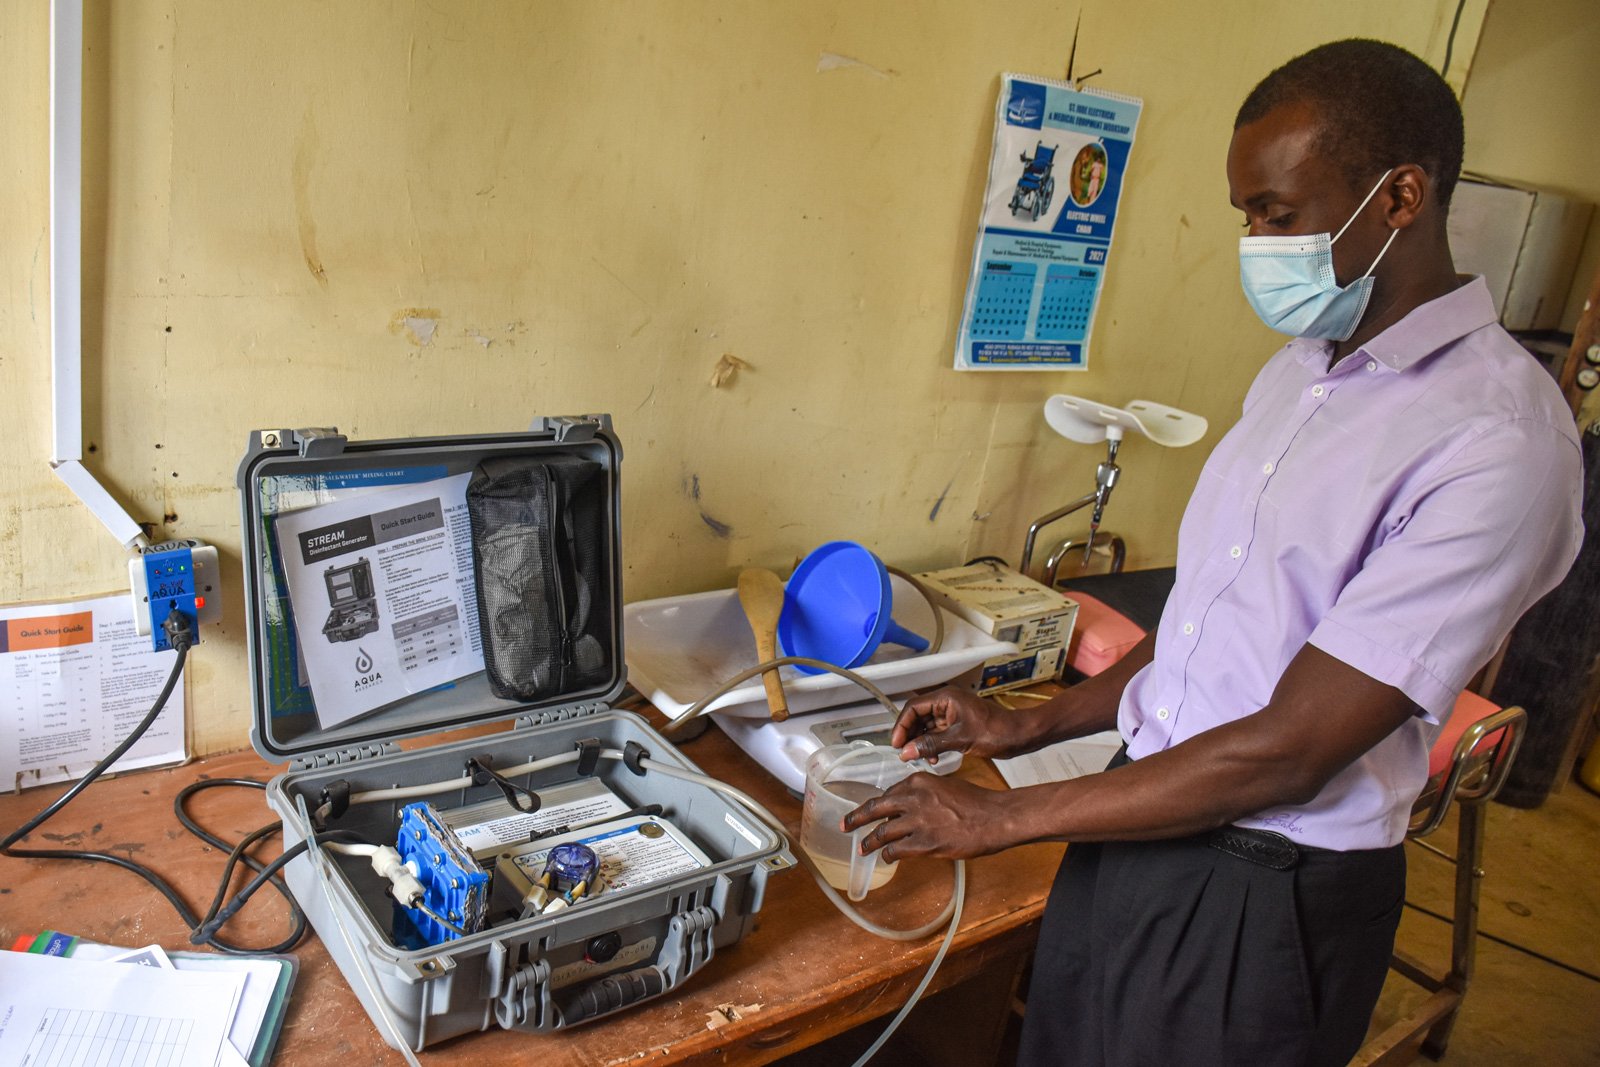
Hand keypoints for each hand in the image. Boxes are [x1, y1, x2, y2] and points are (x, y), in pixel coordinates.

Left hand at [841, 773, 1011, 861]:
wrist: (995, 818)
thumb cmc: (976, 802)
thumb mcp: (945, 786)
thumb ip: (924, 793)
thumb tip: (909, 805)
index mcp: (917, 782)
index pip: (888, 793)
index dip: (877, 804)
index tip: (868, 809)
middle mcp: (912, 799)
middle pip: (875, 808)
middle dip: (857, 818)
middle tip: (845, 825)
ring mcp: (917, 822)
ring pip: (882, 832)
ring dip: (870, 842)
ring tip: (863, 848)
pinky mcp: (924, 843)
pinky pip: (896, 850)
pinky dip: (888, 854)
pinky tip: (887, 857)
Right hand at [892, 686, 1020, 763]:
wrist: (1021, 735)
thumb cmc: (997, 731)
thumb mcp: (961, 739)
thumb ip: (931, 744)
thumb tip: (906, 751)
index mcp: (946, 698)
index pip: (913, 707)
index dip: (902, 725)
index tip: (896, 743)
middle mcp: (947, 702)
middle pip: (918, 716)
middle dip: (910, 735)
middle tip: (905, 753)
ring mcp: (953, 714)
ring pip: (926, 726)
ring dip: (921, 742)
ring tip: (920, 757)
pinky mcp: (958, 725)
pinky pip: (938, 733)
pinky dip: (932, 745)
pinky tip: (934, 758)